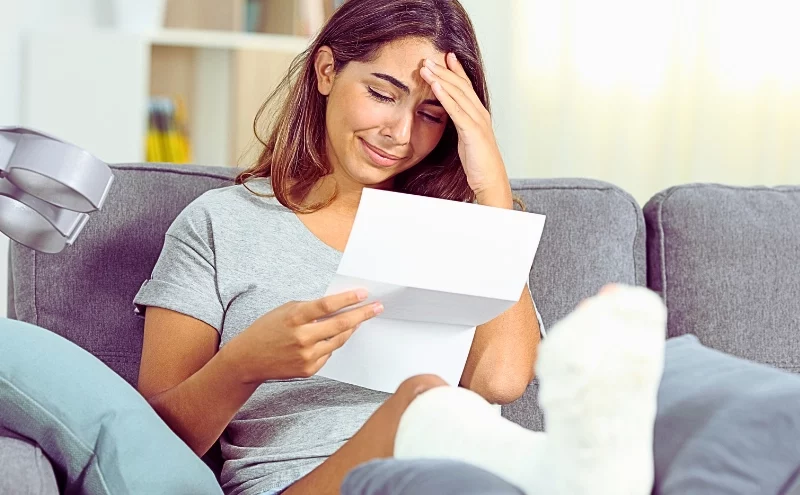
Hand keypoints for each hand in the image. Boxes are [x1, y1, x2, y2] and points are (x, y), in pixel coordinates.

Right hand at [225, 290, 382, 382]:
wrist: (248, 359)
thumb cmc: (267, 330)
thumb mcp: (285, 310)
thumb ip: (310, 309)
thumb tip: (339, 306)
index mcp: (295, 317)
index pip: (327, 305)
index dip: (348, 299)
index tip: (364, 293)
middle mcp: (302, 337)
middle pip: (341, 324)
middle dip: (363, 314)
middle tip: (377, 307)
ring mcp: (307, 355)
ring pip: (339, 340)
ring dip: (351, 328)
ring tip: (359, 319)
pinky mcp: (309, 369)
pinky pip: (329, 353)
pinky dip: (330, 344)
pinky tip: (325, 338)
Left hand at [420, 53, 511, 207]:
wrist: (490, 180)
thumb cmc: (478, 163)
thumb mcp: (466, 138)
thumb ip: (459, 123)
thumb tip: (449, 114)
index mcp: (478, 114)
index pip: (466, 87)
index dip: (455, 70)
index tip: (445, 57)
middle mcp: (480, 113)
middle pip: (460, 86)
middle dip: (443, 70)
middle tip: (427, 59)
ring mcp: (477, 121)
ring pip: (458, 94)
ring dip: (441, 79)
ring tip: (426, 68)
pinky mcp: (473, 132)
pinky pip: (457, 111)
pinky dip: (446, 97)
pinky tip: (436, 86)